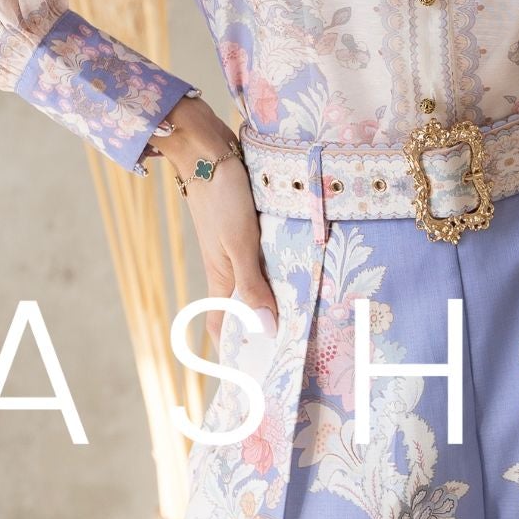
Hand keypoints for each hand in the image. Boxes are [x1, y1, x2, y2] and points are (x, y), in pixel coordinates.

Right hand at [150, 99, 278, 356]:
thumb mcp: (238, 245)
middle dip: (263, 325)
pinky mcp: (248, 224)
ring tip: (309, 311)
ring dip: (276, 295)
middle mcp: (228, 264)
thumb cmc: (221, 197)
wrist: (209, 147)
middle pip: (244, 304)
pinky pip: (266, 254)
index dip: (234, 348)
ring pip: (258, 279)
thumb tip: (266, 329)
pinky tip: (303, 266)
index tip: (256, 370)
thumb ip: (252, 285)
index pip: (221, 323)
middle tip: (296, 344)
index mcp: (220, 276)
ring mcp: (238, 243)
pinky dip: (280, 266)